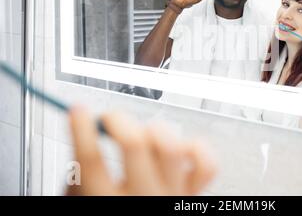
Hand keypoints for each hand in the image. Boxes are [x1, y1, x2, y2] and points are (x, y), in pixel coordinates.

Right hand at [67, 106, 216, 195]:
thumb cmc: (111, 210)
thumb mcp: (81, 200)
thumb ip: (80, 175)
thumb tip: (87, 131)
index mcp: (106, 204)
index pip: (90, 161)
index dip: (80, 128)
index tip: (79, 111)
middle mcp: (143, 200)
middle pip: (134, 144)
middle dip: (118, 120)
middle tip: (110, 118)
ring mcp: (172, 197)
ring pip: (172, 147)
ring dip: (155, 131)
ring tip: (144, 133)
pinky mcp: (194, 195)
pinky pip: (206, 165)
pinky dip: (195, 147)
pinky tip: (179, 147)